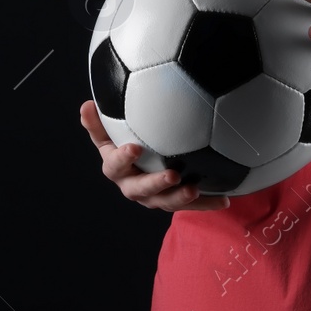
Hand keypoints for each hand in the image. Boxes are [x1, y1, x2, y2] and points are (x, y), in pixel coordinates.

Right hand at [79, 100, 230, 211]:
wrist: (140, 164)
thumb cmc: (123, 141)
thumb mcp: (109, 131)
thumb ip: (98, 122)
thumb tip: (86, 105)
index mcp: (117, 168)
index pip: (115, 166)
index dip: (123, 158)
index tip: (135, 147)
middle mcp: (133, 186)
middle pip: (141, 190)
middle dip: (156, 184)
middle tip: (172, 174)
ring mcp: (153, 197)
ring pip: (165, 202)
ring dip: (180, 198)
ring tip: (195, 189)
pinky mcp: (173, 200)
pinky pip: (190, 205)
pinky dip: (207, 203)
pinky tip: (224, 199)